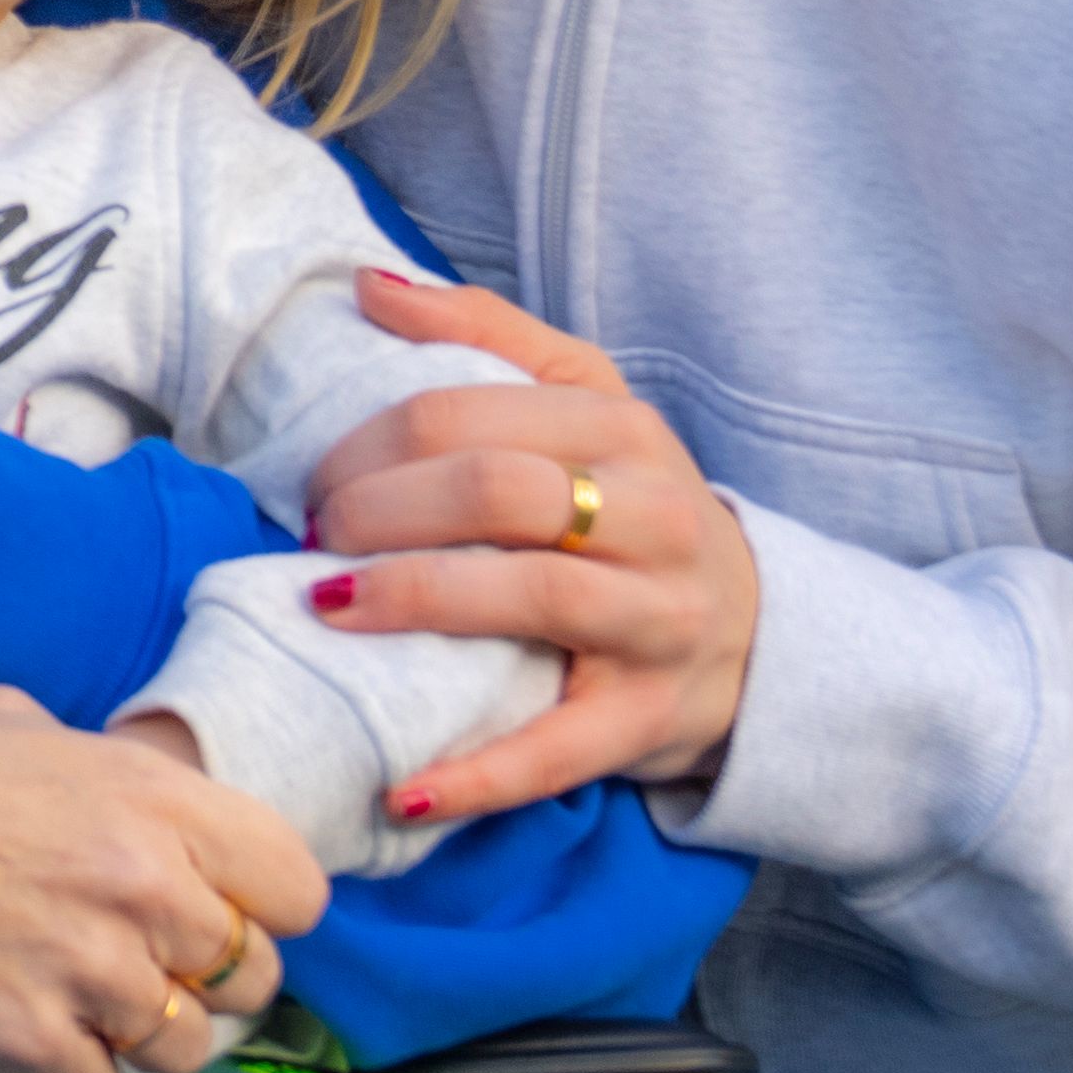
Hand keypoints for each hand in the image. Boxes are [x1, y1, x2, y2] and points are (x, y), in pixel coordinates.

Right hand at [0, 683, 328, 1072]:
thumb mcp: (21, 724)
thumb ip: (112, 785)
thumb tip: (147, 827)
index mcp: (154, 796)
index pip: (296, 890)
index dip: (262, 905)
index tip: (219, 907)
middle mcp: (145, 888)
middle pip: (248, 979)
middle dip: (200, 975)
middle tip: (138, 960)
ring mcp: (89, 974)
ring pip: (181, 1050)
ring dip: (138, 1034)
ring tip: (75, 999)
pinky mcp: (25, 1045)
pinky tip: (16, 1028)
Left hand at [294, 282, 763, 823]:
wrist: (758, 632)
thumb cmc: (635, 508)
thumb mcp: (587, 404)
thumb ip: (485, 336)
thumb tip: (367, 286)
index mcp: (624, 431)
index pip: (471, 416)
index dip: (371, 444)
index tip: (318, 478)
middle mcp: (652, 518)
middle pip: (493, 493)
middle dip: (377, 511)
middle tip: (315, 537)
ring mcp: (657, 621)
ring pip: (526, 598)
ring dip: (409, 602)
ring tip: (327, 609)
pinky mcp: (645, 718)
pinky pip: (554, 751)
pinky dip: (472, 775)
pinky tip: (398, 786)